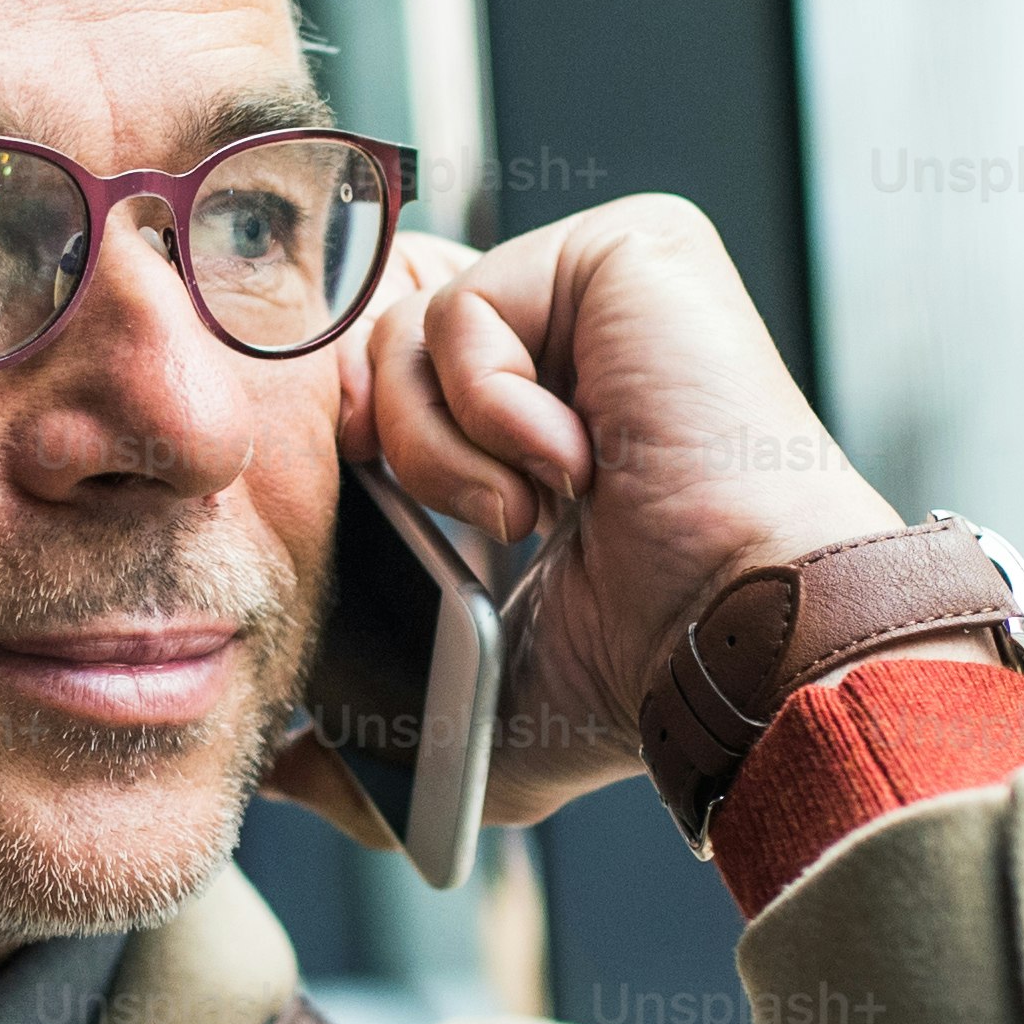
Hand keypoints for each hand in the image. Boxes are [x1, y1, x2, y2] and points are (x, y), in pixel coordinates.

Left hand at [324, 196, 922, 827]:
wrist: (740, 643)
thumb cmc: (646, 675)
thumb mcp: (488, 699)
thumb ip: (383, 723)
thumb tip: (283, 775)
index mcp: (545, 413)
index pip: (398, 367)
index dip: (365, 438)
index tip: (396, 514)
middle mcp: (578, 332)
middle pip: (384, 332)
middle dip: (393, 445)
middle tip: (476, 521)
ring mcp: (604, 285)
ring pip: (407, 328)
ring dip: (447, 452)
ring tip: (542, 509)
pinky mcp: (627, 248)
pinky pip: (461, 310)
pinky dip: (491, 410)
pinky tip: (579, 465)